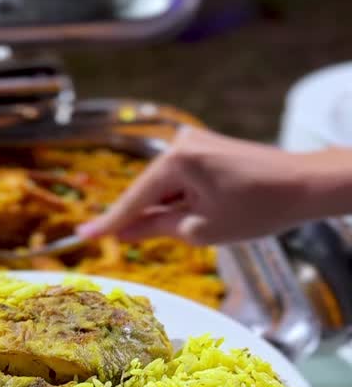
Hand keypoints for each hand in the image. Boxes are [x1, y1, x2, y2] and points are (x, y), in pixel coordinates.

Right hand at [79, 127, 351, 245]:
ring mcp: (195, 143)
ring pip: (166, 186)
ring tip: (188, 230)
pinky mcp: (207, 149)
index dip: (109, 223)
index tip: (82, 235)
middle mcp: (181, 144)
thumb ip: (157, 228)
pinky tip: (188, 218)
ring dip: (165, 210)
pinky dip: (180, 200)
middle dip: (140, 218)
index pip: (134, 198)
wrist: (305, 184)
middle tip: (119, 243)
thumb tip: (126, 231)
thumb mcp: (202, 229)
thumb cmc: (257, 208)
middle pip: (148, 190)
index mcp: (176, 160)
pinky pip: (182, 179)